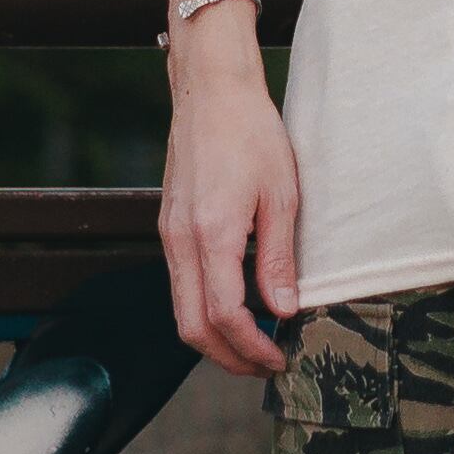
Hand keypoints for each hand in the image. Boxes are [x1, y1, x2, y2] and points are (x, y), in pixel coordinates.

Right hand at [158, 18, 300, 378]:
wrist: (211, 89)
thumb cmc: (251, 132)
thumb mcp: (281, 194)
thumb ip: (279, 258)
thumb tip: (284, 310)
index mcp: (211, 234)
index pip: (224, 316)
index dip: (252, 347)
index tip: (280, 357)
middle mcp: (180, 241)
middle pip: (192, 328)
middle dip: (228, 357)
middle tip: (266, 364)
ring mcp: (169, 234)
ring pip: (181, 310)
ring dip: (215, 337)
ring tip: (256, 340)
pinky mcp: (169, 225)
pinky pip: (180, 284)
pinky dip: (204, 308)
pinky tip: (237, 303)